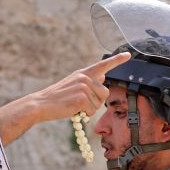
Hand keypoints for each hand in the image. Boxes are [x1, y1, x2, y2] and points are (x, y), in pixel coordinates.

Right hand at [0, 52, 130, 145]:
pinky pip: (91, 111)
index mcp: (83, 73)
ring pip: (98, 103)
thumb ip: (89, 81)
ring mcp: (84, 87)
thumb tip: (104, 77)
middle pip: (105, 92)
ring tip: (74, 106)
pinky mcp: (81, 98)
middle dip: (97, 102)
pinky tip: (72, 110)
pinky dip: (83, 114)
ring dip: (89, 109)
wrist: (41, 105)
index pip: (103, 65)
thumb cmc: (56, 98)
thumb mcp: (73, 85)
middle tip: (80, 104)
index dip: (117, 60)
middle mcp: (85, 77)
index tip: (128, 54)